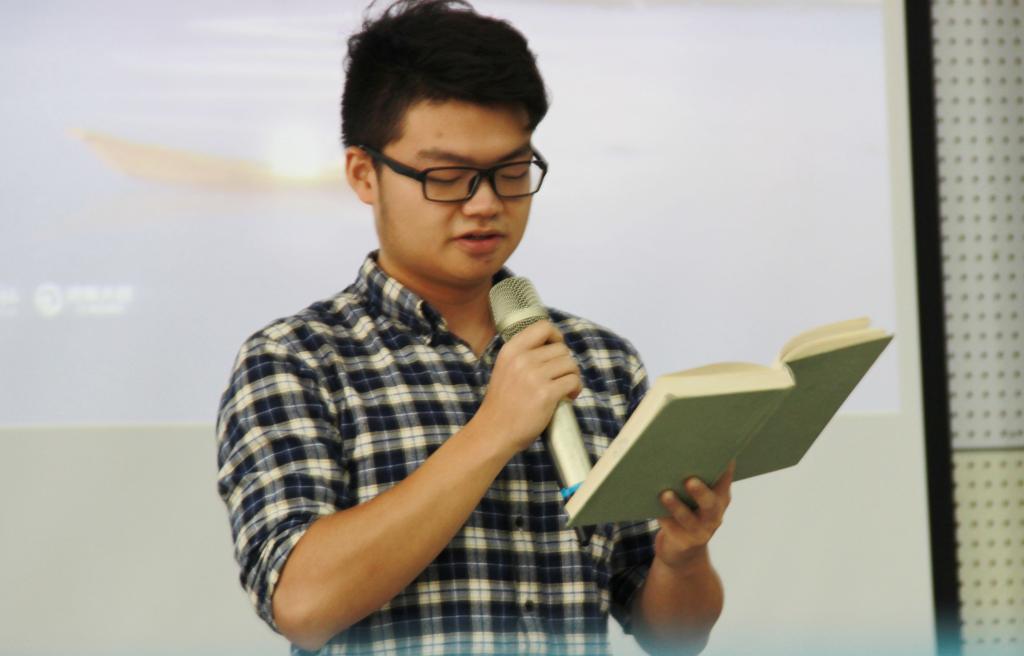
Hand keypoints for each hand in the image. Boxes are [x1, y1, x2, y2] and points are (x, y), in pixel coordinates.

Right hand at [474, 320, 581, 455]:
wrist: (494, 432)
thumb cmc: (502, 404)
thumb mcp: (505, 369)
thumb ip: (523, 355)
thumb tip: (553, 347)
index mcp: (511, 350)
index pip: (543, 326)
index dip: (556, 337)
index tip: (556, 351)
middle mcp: (522, 359)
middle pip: (561, 348)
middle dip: (565, 363)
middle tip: (559, 378)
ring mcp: (534, 376)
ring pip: (570, 364)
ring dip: (572, 376)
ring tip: (565, 389)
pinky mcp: (546, 394)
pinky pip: (573, 381)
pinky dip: (575, 389)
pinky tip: (568, 397)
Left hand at [653, 460, 733, 570]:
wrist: (682, 553)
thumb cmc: (687, 513)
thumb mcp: (696, 498)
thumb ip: (694, 478)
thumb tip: (675, 449)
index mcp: (720, 498)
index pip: (725, 479)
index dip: (723, 466)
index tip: (717, 450)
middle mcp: (714, 515)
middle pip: (710, 503)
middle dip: (701, 492)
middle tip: (690, 480)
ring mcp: (700, 531)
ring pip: (688, 518)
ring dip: (676, 506)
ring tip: (665, 494)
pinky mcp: (683, 542)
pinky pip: (670, 528)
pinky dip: (662, 517)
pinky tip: (652, 507)